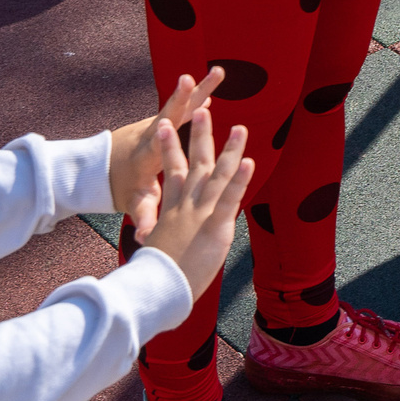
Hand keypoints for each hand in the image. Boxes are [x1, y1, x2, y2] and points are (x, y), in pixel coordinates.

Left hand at [108, 68, 223, 213]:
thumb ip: (144, 217)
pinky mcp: (162, 120)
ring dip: (198, 89)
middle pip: (168, 113)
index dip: (164, 135)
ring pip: (180, 104)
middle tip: (188, 79)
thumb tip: (145, 238)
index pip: (156, 144)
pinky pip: (182, 105)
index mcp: (146, 156)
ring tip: (218, 72)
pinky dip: (196, 96)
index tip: (169, 123)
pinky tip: (211, 89)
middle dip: (179, 97)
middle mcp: (151, 135)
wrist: (101, 166)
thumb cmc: (120, 186)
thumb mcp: (133, 202)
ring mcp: (156, 124)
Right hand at [129, 107, 254, 301]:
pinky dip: (241, 180)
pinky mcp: (214, 226)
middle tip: (202, 111)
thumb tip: (149, 236)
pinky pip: (229, 198)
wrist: (155, 289)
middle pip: (194, 163)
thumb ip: (159, 234)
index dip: (169, 147)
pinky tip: (250, 161)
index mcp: (172, 209)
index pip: (172, 171)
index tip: (164, 124)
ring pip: (218, 175)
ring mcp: (200, 213)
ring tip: (240, 127)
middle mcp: (186, 205)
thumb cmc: (156, 274)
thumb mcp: (158, 246)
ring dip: (231, 149)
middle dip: (198, 136)